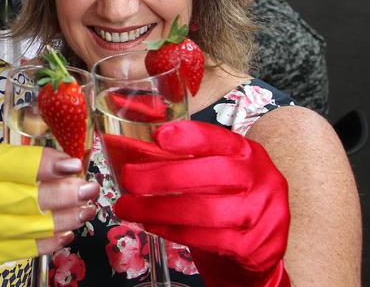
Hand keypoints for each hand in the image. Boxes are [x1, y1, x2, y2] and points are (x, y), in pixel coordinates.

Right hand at [0, 140, 97, 285]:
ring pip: (28, 225)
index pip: (11, 164)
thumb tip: (54, 165)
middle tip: (90, 187)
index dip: (46, 164)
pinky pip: (22, 249)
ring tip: (87, 208)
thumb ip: (2, 161)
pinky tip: (67, 232)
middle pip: (25, 197)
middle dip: (64, 193)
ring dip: (64, 217)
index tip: (73, 162)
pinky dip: (47, 241)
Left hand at [114, 121, 289, 286]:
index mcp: (248, 153)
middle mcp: (260, 179)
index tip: (158, 136)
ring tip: (128, 208)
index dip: (188, 136)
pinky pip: (204, 238)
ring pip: (203, 210)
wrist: (260, 251)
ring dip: (157, 209)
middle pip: (210, 173)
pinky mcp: (252, 246)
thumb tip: (139, 153)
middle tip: (129, 179)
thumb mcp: (221, 175)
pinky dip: (171, 231)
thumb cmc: (229, 203)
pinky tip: (151, 225)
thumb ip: (192, 162)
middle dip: (162, 176)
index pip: (219, 139)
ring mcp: (260, 214)